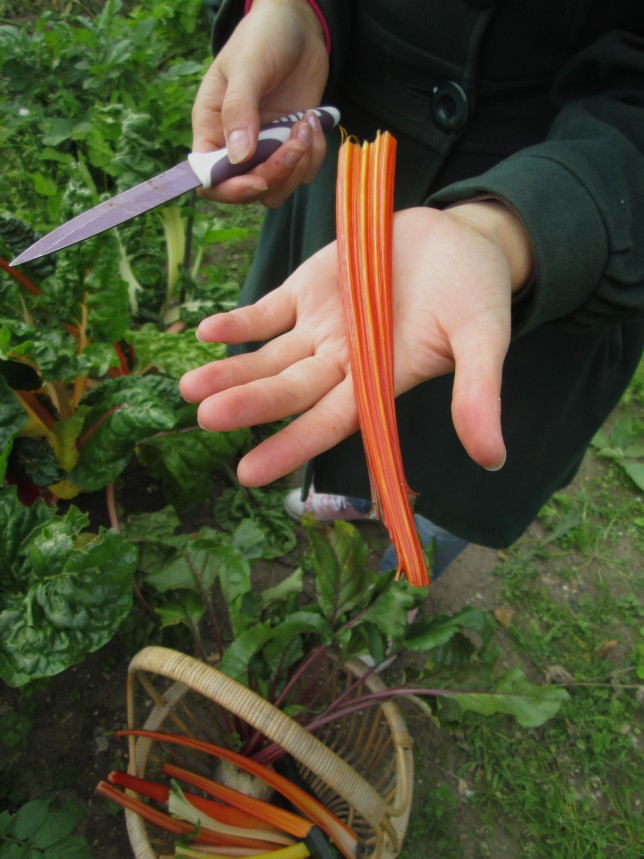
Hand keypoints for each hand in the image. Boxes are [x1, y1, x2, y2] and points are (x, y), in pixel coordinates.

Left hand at [181, 203, 532, 485]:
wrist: (459, 238)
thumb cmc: (477, 292)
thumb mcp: (484, 337)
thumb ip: (478, 392)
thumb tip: (493, 458)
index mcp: (380, 380)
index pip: (330, 422)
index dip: (292, 446)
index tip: (250, 474)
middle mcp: (343, 361)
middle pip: (289, 389)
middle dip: (248, 403)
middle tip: (205, 416)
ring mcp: (321, 326)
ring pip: (269, 356)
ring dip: (231, 370)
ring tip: (187, 386)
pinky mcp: (308, 290)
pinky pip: (268, 311)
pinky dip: (239, 321)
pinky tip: (207, 331)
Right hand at [192, 0, 329, 206]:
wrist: (299, 26)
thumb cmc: (263, 37)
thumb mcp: (247, 66)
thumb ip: (239, 110)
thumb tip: (238, 157)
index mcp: (212, 129)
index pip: (209, 180)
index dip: (231, 190)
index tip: (259, 179)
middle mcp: (236, 146)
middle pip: (249, 189)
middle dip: (276, 174)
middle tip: (297, 141)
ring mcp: (266, 149)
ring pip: (279, 188)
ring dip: (299, 165)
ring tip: (307, 123)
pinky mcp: (291, 147)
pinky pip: (303, 173)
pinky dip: (314, 155)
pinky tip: (313, 122)